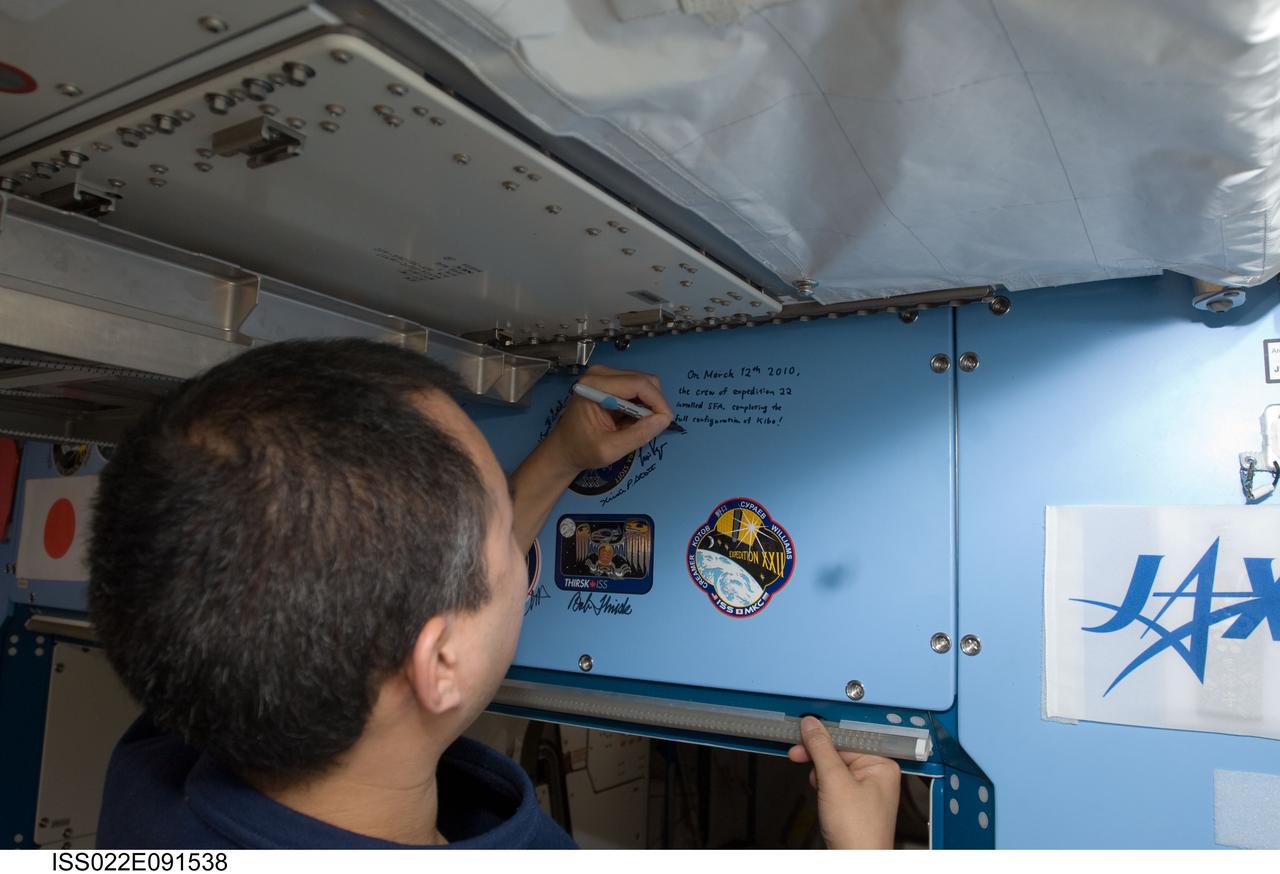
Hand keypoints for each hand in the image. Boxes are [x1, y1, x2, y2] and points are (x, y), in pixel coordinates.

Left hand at [508, 365, 673, 549]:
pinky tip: (630, 420)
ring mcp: (605, 375)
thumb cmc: (582, 450)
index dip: (658, 402)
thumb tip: (664, 419)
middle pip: (645, 380)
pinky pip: (638, 389)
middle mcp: (600, 374)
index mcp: (595, 385)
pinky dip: (641, 405)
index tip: (666, 422)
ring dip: (648, 405)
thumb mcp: (610, 450)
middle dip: (654, 404)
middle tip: (651, 427)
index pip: (639, 384)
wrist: (564, 449)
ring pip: (644, 384)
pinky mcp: (611, 382)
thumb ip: (638, 435)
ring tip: (636, 426)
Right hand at [788, 716, 900, 849]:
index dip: (825, 734)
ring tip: (820, 789)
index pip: (849, 736)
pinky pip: (833, 783)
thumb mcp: (834, 781)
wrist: (855, 864)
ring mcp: (865, 789)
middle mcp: (876, 775)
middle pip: (839, 751)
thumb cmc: (859, 831)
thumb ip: (821, 749)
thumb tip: (812, 725)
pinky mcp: (853, 802)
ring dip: (820, 775)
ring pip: (833, 767)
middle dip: (819, 758)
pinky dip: (822, 787)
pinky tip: (822, 796)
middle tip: (798, 754)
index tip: (805, 729)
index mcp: (881, 765)